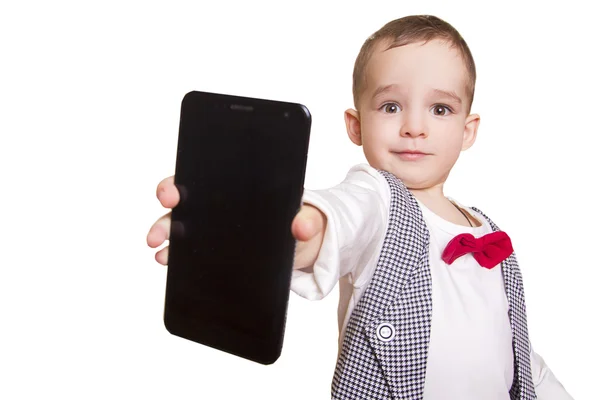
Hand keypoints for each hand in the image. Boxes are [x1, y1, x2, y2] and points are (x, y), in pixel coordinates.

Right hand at [147, 177, 326, 268]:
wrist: (304, 246)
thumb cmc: (301, 219)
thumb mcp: (308, 217)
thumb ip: (308, 219)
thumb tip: (301, 226)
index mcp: (237, 186)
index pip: (201, 176)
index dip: (180, 181)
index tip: (171, 194)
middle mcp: (219, 203)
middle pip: (184, 199)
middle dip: (167, 208)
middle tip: (161, 221)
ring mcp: (213, 226)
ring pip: (181, 225)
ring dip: (165, 234)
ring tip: (159, 250)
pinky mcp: (215, 249)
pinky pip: (190, 250)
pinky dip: (176, 255)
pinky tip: (168, 262)